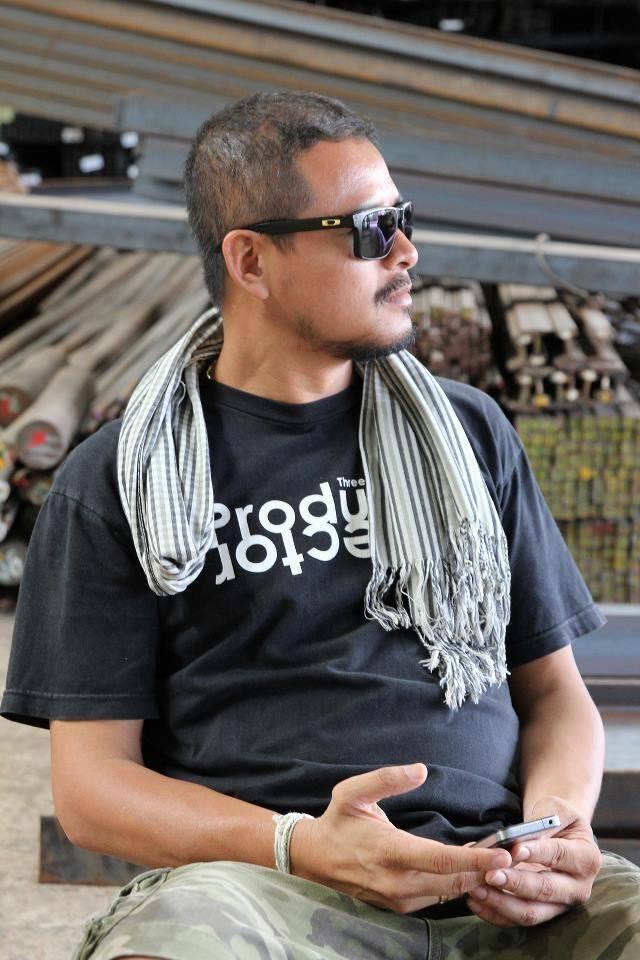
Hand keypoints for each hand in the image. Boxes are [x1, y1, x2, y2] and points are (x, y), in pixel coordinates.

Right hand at [289, 763, 511, 914]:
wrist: (313, 859)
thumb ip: (387, 778)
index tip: (503, 854)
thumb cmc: (338, 822)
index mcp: (390, 852)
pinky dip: (458, 885)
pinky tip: (472, 870)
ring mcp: (399, 898)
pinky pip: (438, 898)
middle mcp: (397, 882)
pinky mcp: (400, 906)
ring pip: (449, 894)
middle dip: (487, 871)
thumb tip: (421, 769)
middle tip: (518, 855)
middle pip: (454, 883)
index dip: (476, 859)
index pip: (441, 861)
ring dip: (476, 879)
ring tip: (501, 861)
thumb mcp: (353, 792)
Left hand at [466, 796, 601, 927]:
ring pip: (530, 912)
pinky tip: (475, 902)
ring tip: (477, 888)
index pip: (560, 856)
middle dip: (516, 883)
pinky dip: (495, 914)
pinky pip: (516, 921)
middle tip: (491, 874)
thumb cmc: (557, 820)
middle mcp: (577, 888)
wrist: (560, 837)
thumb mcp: (558, 810)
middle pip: (545, 890)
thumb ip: (544, 820)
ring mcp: (559, 906)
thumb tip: (520, 838)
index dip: (538, 853)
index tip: (515, 849)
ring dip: (501, 902)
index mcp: (586, 858)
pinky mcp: (541, 914)